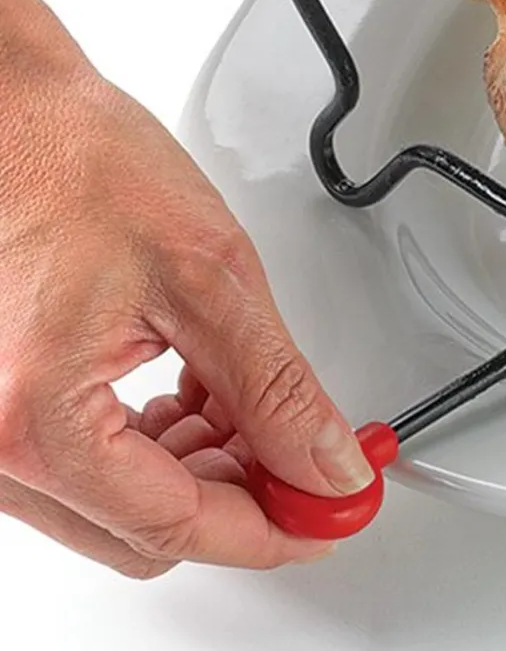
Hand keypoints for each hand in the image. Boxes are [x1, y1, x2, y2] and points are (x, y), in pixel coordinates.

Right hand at [0, 0, 368, 576]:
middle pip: (142, 533)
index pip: (176, 525)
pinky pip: (86, 468)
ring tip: (256, 406)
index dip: (271, 527)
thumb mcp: (210, 274)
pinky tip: (201, 395)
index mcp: (39, 422)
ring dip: (198, 468)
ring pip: (116, 507)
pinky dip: (154, 444)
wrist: (15, 117)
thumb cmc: (79, 165)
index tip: (330, 514)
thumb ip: (276, 385)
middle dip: (238, 498)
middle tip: (312, 456)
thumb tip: (324, 462)